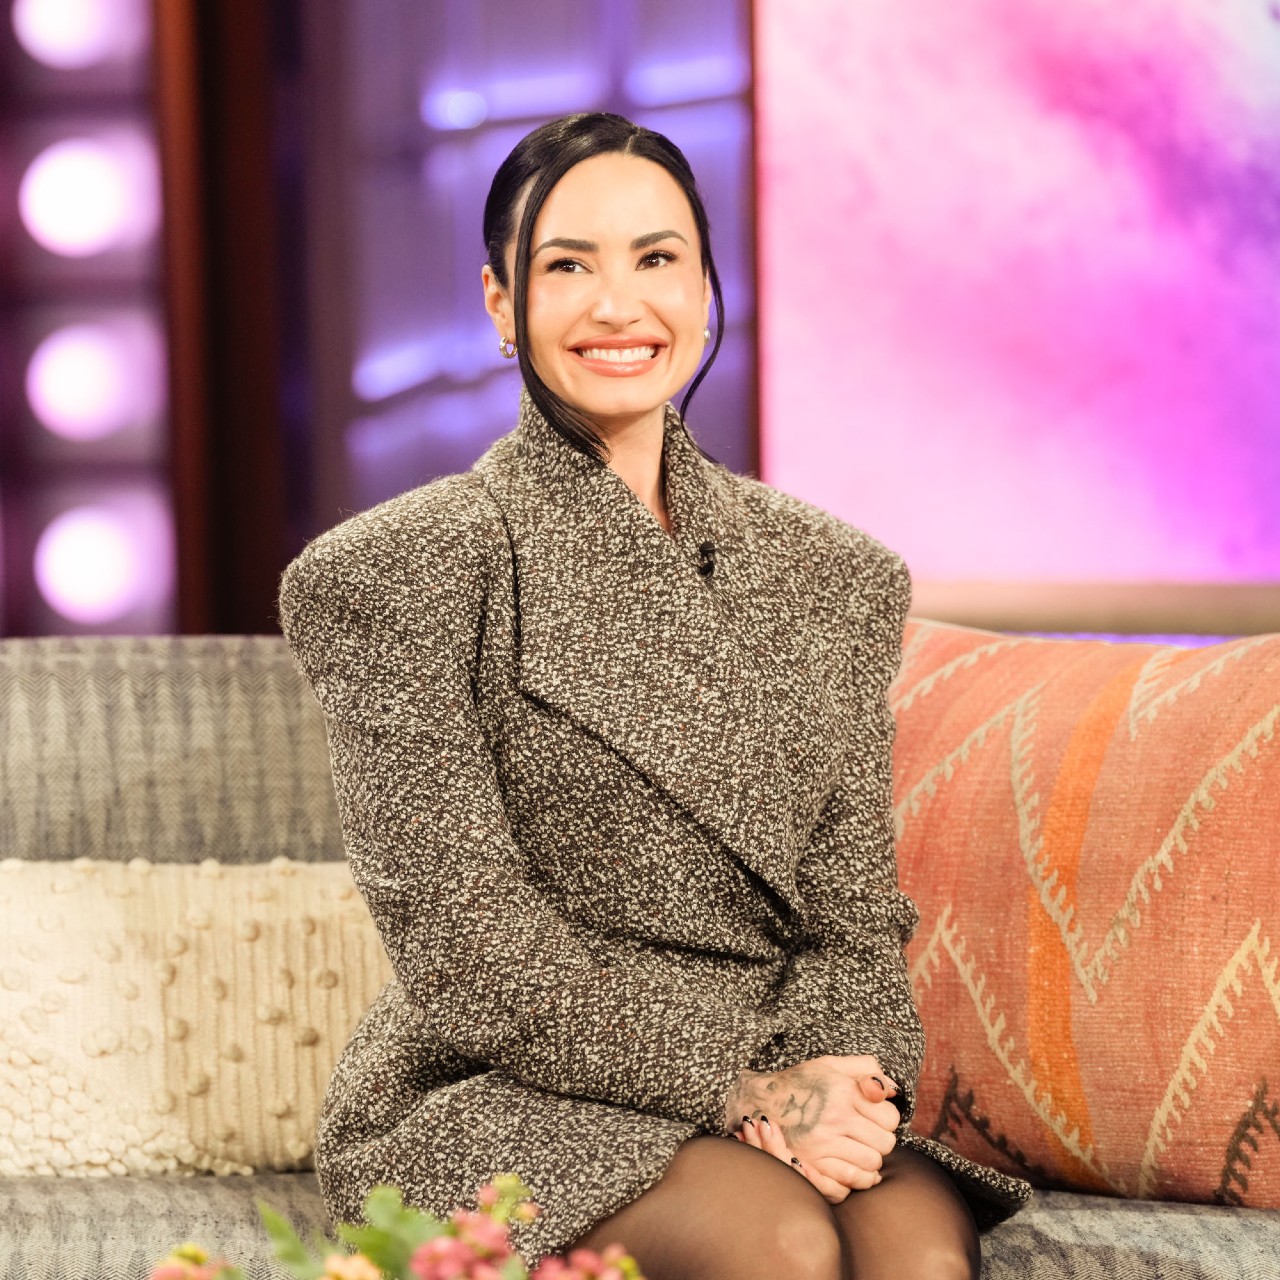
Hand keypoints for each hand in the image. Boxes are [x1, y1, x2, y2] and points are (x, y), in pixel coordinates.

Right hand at [726, 1055, 899, 1199]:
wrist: (759, 1100)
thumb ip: (866, 1069)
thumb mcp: (831, 1064)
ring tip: (860, 1151)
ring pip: (871, 1163)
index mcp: (843, 1090)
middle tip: (868, 1137)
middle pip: (885, 1143)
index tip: (874, 1118)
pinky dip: (859, 1179)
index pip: (889, 1117)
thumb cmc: (799, 1082)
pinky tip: (856, 1170)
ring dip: (871, 1160)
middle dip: (881, 1141)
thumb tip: (894, 1089)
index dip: (885, 1119)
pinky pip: (851, 1180)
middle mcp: (835, 1115)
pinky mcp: (811, 1161)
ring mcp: (823, 1140)